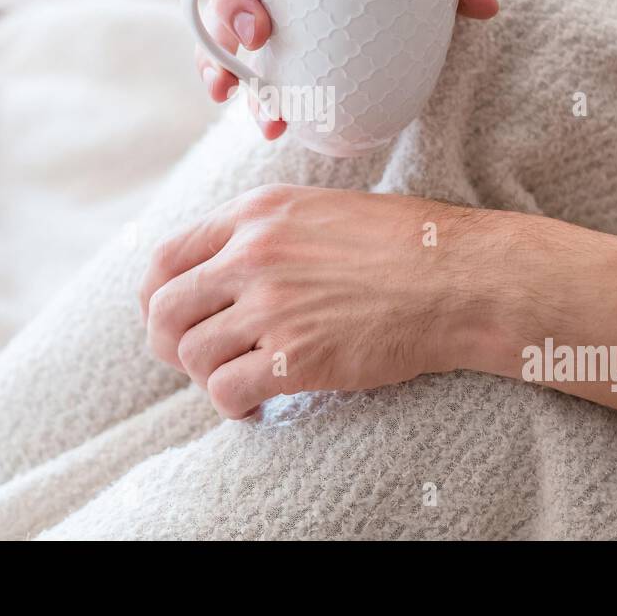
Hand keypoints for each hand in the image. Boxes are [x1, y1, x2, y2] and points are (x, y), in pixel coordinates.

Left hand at [138, 184, 514, 418]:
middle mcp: (253, 254)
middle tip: (195, 359)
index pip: (166, 258)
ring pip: (191, 355)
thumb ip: (265, 231)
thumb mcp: (320, 210)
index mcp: (257, 213)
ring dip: (206, 377)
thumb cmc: (405, 244)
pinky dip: (232, 405)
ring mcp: (272, 306)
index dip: (155, 297)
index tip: (170, 317)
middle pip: (165, 310)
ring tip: (238, 380)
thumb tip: (219, 268)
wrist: (461, 278)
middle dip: (168, 343)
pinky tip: (258, 402)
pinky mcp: (295, 357)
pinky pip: (226, 391)